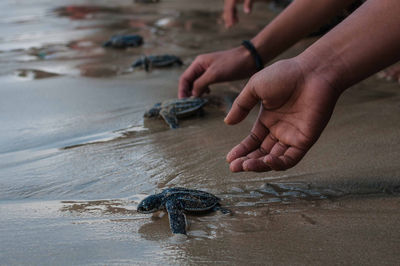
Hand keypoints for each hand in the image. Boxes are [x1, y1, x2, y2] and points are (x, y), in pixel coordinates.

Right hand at [178, 46, 256, 97]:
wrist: (250, 59)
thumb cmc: (232, 64)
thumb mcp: (214, 74)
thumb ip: (200, 84)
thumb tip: (192, 94)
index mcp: (198, 63)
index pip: (184, 78)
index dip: (182, 91)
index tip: (183, 102)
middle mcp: (201, 66)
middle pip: (189, 81)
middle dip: (187, 92)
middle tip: (189, 104)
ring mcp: (209, 70)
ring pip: (196, 83)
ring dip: (195, 92)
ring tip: (197, 101)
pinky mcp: (216, 74)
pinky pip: (205, 83)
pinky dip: (203, 90)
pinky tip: (207, 94)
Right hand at [223, 0, 253, 27]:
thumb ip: (249, 3)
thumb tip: (247, 13)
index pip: (230, 8)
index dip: (230, 17)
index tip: (231, 25)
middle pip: (227, 8)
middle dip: (228, 17)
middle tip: (229, 27)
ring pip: (228, 8)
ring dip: (230, 16)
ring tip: (234, 24)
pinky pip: (230, 6)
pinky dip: (233, 12)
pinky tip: (236, 19)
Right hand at [225, 58, 340, 171]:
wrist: (313, 72)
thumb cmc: (285, 74)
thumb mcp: (255, 87)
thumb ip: (241, 105)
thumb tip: (227, 122)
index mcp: (268, 119)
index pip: (253, 141)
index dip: (241, 151)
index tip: (229, 159)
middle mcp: (280, 130)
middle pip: (261, 153)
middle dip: (247, 161)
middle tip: (234, 167)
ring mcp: (293, 136)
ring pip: (274, 159)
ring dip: (259, 165)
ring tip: (245, 166)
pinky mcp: (305, 140)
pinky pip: (290, 159)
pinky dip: (278, 164)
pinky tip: (266, 160)